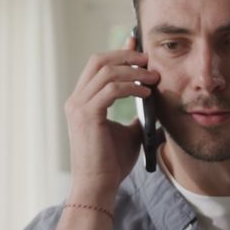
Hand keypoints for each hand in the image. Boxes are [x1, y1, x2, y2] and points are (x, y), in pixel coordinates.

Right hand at [64, 36, 158, 203]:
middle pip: (99, 60)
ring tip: (153, 78)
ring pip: (106, 71)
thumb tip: (154, 107)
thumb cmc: (111, 164)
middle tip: (149, 59)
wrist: (98, 185)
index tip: (138, 44)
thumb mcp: (128, 133)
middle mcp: (76, 100)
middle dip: (126, 55)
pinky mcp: (87, 115)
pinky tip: (146, 93)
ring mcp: (78, 106)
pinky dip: (131, 87)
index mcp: (82, 102)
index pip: (98, 66)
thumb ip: (136, 116)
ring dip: (133, 71)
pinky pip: (111, 89)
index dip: (118, 52)